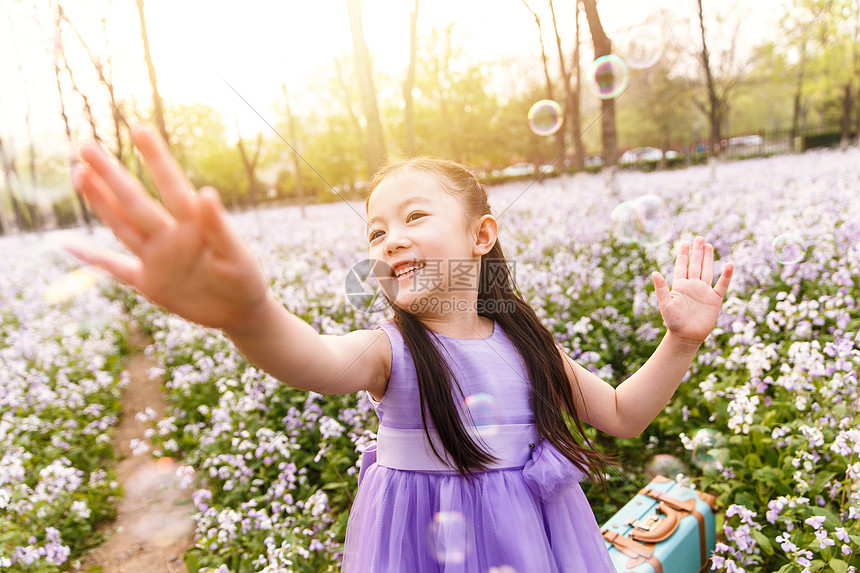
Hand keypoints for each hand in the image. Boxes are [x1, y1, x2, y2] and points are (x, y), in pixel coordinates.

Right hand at [68, 124, 269, 331]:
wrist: (240, 311)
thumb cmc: (245, 279)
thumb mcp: (236, 255)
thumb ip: (219, 227)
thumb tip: (205, 193)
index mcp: (192, 224)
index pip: (170, 184)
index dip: (155, 158)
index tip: (138, 128)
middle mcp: (169, 235)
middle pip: (134, 201)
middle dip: (110, 175)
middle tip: (84, 147)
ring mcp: (156, 257)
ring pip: (121, 224)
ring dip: (99, 201)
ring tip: (78, 174)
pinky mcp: (149, 283)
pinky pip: (114, 268)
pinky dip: (91, 259)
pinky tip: (67, 245)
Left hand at [651, 236, 733, 346]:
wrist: (687, 336)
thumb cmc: (673, 321)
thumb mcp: (665, 303)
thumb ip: (661, 288)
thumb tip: (654, 272)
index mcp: (680, 285)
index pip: (682, 266)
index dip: (683, 254)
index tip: (684, 243)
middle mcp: (692, 286)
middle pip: (695, 265)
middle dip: (697, 252)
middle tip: (699, 238)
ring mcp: (704, 291)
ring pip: (707, 271)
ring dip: (708, 259)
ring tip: (709, 246)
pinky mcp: (714, 299)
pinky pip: (722, 285)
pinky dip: (726, 275)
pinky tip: (729, 265)